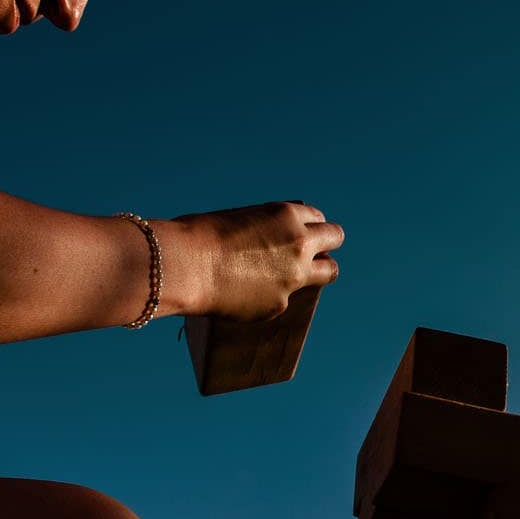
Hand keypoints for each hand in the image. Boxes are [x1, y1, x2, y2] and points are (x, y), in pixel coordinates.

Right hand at [170, 202, 343, 319]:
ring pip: (329, 271)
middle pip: (335, 238)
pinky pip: (286, 298)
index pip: (317, 217)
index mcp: (286, 215)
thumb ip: (266, 230)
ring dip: (319, 270)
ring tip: (296, 275)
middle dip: (327, 243)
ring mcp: (294, 276)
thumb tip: (273, 242)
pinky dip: (272, 296)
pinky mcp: (280, 303)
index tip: (303, 233)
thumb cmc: (199, 236)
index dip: (308, 226)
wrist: (184, 266)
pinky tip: (246, 293)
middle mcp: (299, 243)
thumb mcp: (239, 219)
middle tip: (317, 252)